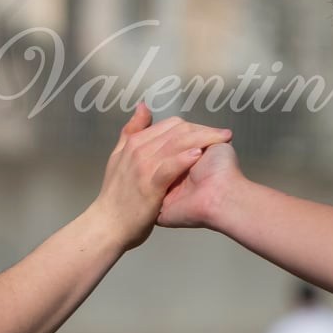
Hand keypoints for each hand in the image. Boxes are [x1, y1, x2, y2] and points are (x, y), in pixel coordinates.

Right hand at [90, 104, 231, 249]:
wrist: (108, 225)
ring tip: (222, 140)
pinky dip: (183, 159)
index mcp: (134, 142)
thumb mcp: (119, 158)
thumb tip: (143, 107)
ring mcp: (142, 166)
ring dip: (202, 140)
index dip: (195, 127)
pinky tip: (199, 155)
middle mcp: (138, 150)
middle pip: (177, 132)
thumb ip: (132, 131)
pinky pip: (168, 167)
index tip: (213, 133)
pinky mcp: (148, 185)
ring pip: (175, 145)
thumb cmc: (117, 195)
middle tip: (224, 136)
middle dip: (204, 131)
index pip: (171, 125)